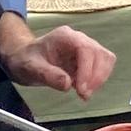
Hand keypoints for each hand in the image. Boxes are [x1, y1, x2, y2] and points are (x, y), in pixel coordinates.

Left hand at [0, 25, 115, 101]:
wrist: (24, 59)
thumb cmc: (26, 60)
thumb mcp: (30, 68)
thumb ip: (48, 75)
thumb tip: (67, 84)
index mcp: (65, 37)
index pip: (86, 49)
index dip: (87, 70)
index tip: (81, 89)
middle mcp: (79, 39)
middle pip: (100, 53)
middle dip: (96, 76)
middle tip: (83, 94)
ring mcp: (85, 48)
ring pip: (105, 59)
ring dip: (99, 78)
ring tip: (84, 93)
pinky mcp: (88, 59)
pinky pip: (102, 67)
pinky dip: (98, 80)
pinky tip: (85, 90)